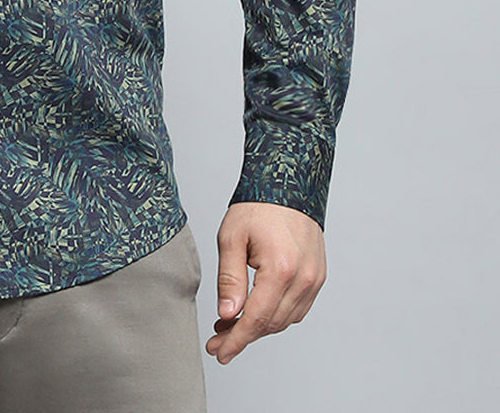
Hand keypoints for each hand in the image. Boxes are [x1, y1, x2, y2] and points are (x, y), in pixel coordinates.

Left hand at [206, 202, 325, 363]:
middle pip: (271, 324)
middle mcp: (303, 279)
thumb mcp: (232, 238)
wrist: (287, 183)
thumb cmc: (258, 206)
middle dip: (242, 335)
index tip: (219, 352)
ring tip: (232, 321)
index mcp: (281, 269)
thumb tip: (227, 315)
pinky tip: (256, 309)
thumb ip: (230, 279)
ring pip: (284, 320)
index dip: (236, 340)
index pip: (256, 319)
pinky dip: (276, 314)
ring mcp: (314, 279)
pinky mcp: (318, 277)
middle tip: (218, 336)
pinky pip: (297, 308)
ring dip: (259, 326)